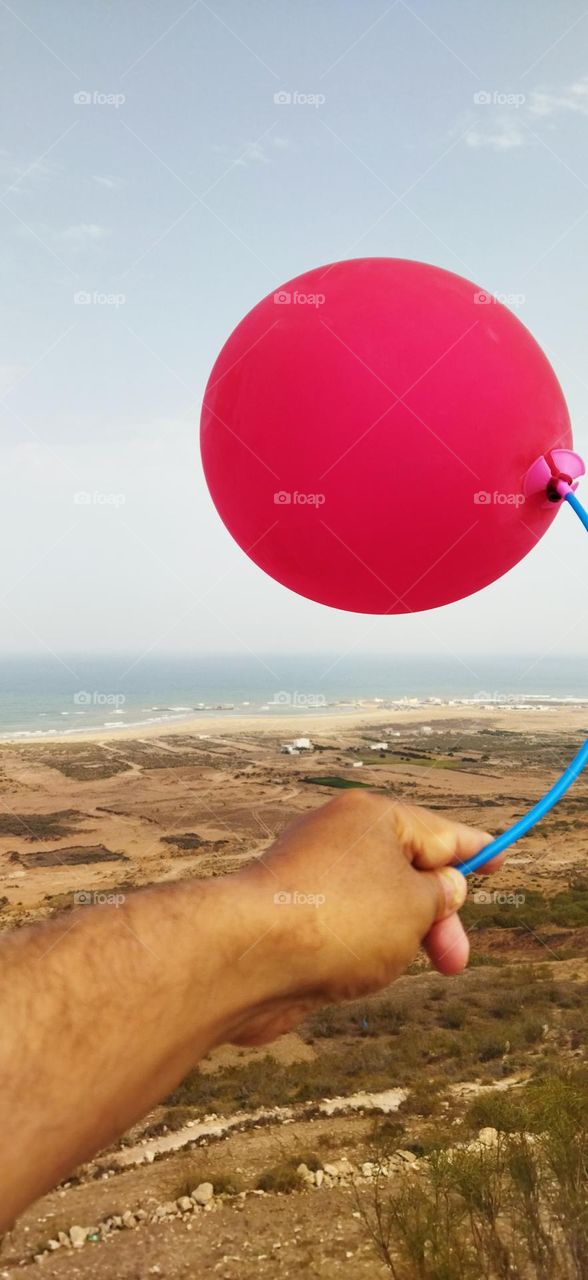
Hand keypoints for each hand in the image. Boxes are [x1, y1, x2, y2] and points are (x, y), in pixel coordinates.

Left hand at [228, 791, 501, 1043]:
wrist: (249, 956)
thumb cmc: (342, 920)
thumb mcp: (417, 905)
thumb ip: (440, 894)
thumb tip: (442, 886)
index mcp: (373, 816)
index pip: (438, 831)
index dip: (473, 850)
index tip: (498, 860)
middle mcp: (338, 836)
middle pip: (406, 871)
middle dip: (437, 916)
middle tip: (454, 961)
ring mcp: (309, 874)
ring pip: (373, 903)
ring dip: (397, 936)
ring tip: (389, 967)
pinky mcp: (287, 914)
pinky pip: (341, 927)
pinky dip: (360, 949)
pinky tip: (356, 974)